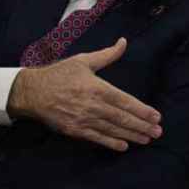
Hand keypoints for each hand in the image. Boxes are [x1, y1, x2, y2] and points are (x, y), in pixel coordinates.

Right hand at [7, 38, 161, 150]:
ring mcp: (83, 120)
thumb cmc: (59, 74)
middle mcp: (92, 105)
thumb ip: (107, 55)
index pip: (125, 101)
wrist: (31, 92)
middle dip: (141, 126)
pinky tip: (124, 146)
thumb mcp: (83, 60)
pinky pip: (96, 138)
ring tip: (147, 139)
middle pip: (122, 118)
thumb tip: (124, 42)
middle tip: (157, 132)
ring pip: (112, 129)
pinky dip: (111, 143)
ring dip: (131, 135)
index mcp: (97, 87)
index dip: (142, 110)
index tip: (156, 116)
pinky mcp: (74, 130)